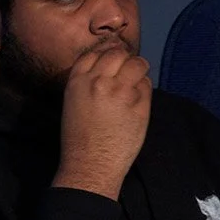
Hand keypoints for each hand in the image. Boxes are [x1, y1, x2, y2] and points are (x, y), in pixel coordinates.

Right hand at [54, 40, 150, 199]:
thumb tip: (109, 70)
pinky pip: (147, 85)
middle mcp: (99, 82)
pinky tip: (137, 101)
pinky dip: (144, 88)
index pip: (94, 54)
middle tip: (126, 72)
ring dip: (138, 69)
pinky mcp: (140, 104)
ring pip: (137, 64)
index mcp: (77, 82)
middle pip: (117, 54)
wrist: (90, 165)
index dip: (104, 55)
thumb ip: (86, 84)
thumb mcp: (72, 104)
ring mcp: (121, 91)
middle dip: (124, 59)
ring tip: (136, 81)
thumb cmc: (78, 140)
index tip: (111, 62)